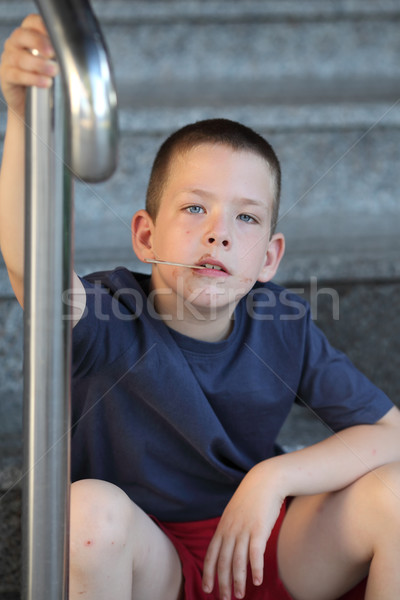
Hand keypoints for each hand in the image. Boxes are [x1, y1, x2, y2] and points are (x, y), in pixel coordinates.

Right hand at [0, 14, 57, 116]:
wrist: (32, 105)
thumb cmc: (45, 80)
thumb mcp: (53, 63)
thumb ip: (59, 55)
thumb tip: (75, 54)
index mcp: (28, 36)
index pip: (32, 22)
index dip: (43, 26)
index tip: (56, 37)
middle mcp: (15, 44)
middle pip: (22, 35)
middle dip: (39, 43)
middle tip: (52, 53)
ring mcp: (8, 59)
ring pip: (19, 57)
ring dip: (38, 64)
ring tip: (53, 71)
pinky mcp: (6, 75)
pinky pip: (16, 74)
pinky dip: (31, 78)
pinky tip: (44, 82)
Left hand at [202, 461, 284, 599]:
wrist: (265, 482)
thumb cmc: (251, 500)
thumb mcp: (234, 514)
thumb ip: (229, 530)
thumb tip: (226, 547)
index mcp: (222, 528)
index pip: (211, 555)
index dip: (208, 574)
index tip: (207, 590)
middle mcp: (230, 530)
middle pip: (222, 562)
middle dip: (222, 583)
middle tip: (224, 599)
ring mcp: (243, 530)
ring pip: (237, 561)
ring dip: (238, 581)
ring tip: (239, 596)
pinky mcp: (259, 529)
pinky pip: (255, 553)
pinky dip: (255, 569)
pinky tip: (256, 581)